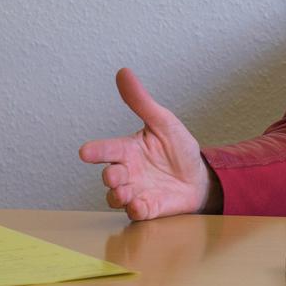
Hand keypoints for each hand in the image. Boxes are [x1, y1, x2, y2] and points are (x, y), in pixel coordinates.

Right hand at [78, 68, 211, 221]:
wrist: (200, 178)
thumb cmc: (178, 149)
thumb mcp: (163, 122)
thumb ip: (141, 102)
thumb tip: (123, 72)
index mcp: (128, 150)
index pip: (108, 149)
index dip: (96, 151)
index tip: (84, 152)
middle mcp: (128, 171)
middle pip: (109, 176)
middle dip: (110, 176)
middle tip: (115, 175)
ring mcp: (136, 191)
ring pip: (116, 197)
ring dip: (118, 195)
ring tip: (126, 192)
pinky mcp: (147, 208)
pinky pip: (136, 212)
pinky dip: (136, 209)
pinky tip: (140, 204)